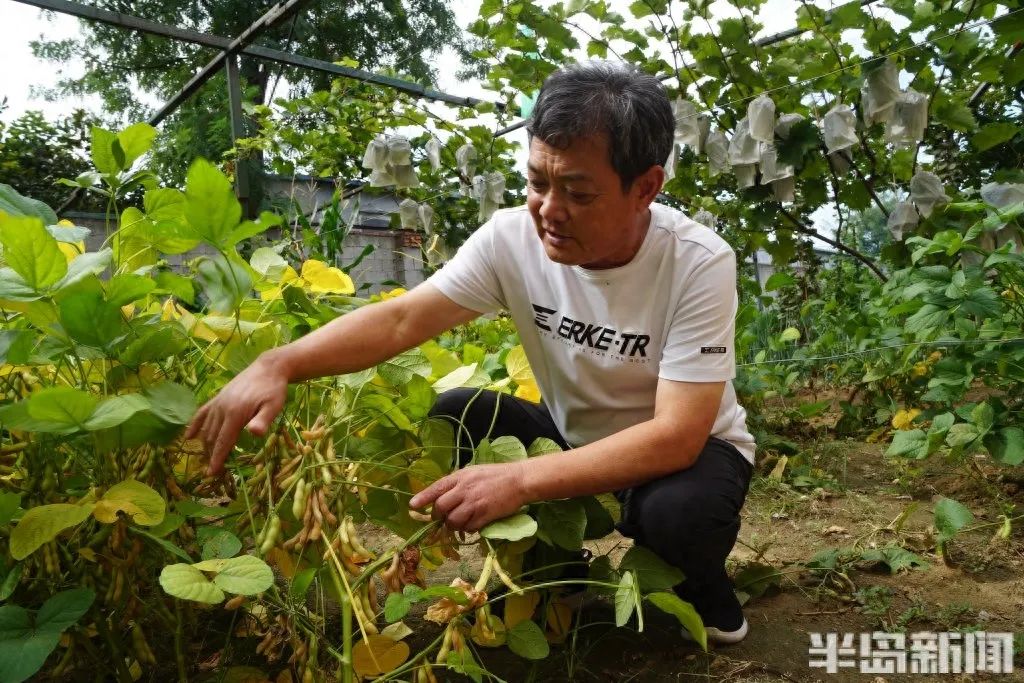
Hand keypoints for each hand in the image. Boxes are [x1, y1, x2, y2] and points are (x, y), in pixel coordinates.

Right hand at [185, 354, 287, 475]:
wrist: (269, 368)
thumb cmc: (274, 390)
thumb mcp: (274, 406)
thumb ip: (263, 421)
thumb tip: (254, 434)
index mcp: (235, 413)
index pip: (223, 441)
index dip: (217, 458)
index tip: (211, 473)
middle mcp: (222, 408)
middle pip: (212, 436)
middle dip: (211, 454)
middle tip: (212, 470)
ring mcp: (218, 402)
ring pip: (207, 427)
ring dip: (205, 443)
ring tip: (207, 458)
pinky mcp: (218, 397)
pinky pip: (202, 412)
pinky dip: (194, 425)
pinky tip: (188, 436)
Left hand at [408, 462, 529, 532]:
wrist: (519, 480)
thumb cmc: (496, 475)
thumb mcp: (473, 472)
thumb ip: (458, 483)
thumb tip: (442, 497)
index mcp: (460, 477)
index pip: (436, 488)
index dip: (423, 498)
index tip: (413, 506)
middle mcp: (464, 490)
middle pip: (441, 508)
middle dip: (438, 516)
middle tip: (443, 518)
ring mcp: (474, 503)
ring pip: (453, 521)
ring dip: (453, 525)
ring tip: (460, 522)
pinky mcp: (485, 515)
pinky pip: (469, 527)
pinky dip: (468, 528)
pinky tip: (474, 523)